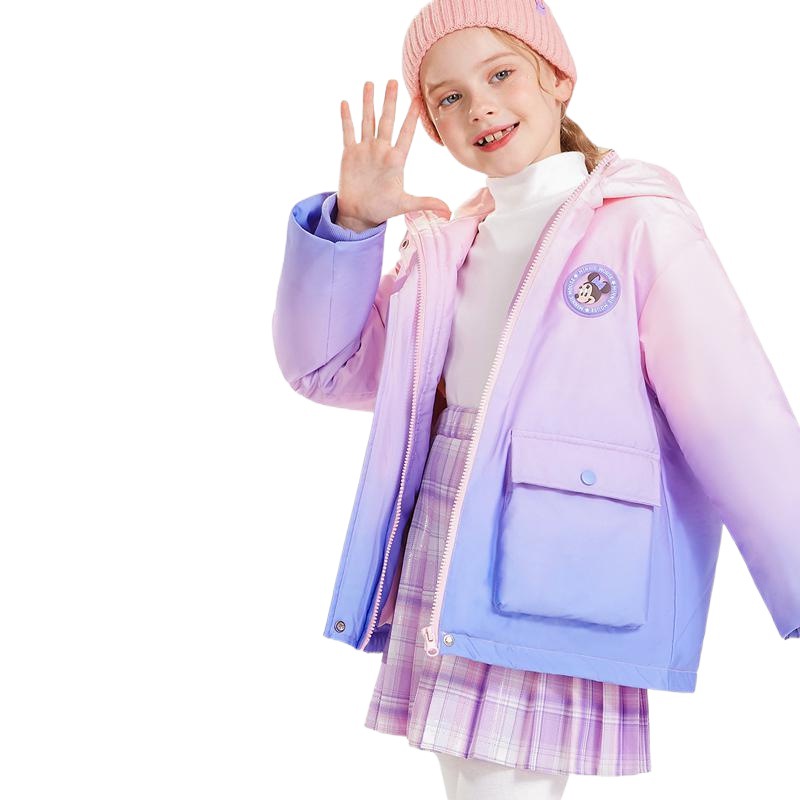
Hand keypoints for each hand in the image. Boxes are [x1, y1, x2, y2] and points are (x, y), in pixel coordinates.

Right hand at [337, 79, 450, 230]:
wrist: (360, 214)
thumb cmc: (383, 208)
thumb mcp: (405, 205)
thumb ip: (425, 203)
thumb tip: (447, 212)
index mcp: (396, 159)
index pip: (405, 133)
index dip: (411, 117)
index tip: (417, 99)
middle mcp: (381, 150)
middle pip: (386, 120)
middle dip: (390, 101)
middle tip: (393, 81)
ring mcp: (365, 150)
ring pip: (367, 121)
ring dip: (368, 103)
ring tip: (370, 84)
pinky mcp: (350, 154)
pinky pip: (348, 132)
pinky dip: (346, 118)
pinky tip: (346, 102)